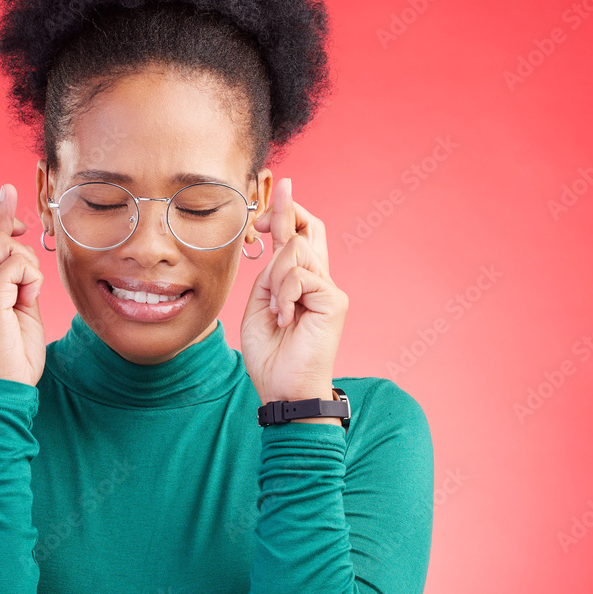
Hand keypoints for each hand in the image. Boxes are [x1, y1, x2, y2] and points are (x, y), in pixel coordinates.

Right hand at [0, 183, 46, 385]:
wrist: (1, 392)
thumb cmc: (9, 357)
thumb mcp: (12, 307)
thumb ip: (14, 278)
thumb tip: (23, 250)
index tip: (15, 222)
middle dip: (0, 214)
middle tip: (25, 228)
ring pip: (4, 244)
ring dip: (27, 262)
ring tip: (28, 293)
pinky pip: (18, 264)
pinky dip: (33, 278)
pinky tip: (29, 300)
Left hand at [240, 177, 347, 404]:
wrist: (284, 390)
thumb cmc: (271, 355)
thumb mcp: (259, 306)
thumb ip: (269, 276)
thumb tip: (277, 245)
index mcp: (302, 284)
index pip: (302, 236)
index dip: (288, 212)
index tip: (269, 203)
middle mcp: (320, 282)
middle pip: (311, 229)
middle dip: (287, 214)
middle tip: (262, 219)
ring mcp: (329, 290)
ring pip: (296, 252)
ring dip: (275, 278)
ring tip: (276, 310)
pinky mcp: (334, 301)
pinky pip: (300, 276)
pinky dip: (284, 293)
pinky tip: (285, 316)